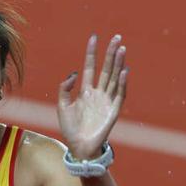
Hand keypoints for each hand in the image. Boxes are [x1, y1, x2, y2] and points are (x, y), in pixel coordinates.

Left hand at [57, 34, 127, 159]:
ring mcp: (107, 101)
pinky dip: (121, 83)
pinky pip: (119, 94)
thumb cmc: (70, 128)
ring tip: (122, 49)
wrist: (79, 147)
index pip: (90, 66)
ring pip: (114, 78)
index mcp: (85, 90)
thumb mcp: (62, 105)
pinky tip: (123, 71)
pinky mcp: (113, 110)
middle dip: (110, 53)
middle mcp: (98, 93)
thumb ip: (65, 88)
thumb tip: (75, 73)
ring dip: (118, 63)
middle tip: (117, 37)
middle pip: (106, 68)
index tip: (94, 37)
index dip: (92, 52)